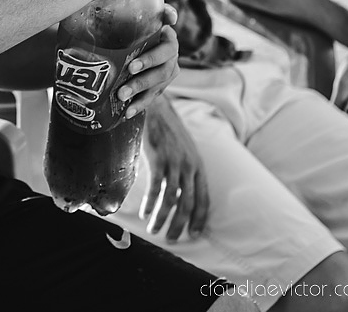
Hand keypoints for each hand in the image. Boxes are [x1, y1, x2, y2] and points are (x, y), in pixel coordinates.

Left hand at [116, 4, 180, 117]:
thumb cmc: (139, 24)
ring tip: (121, 96)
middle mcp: (172, 58)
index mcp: (169, 40)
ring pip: (157, 86)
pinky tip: (126, 112)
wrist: (138, 40)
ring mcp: (167, 74)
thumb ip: (156, 13)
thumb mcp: (145, 16)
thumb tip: (171, 15)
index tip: (131, 65)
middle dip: (142, 78)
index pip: (166, 49)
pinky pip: (151, 98)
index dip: (151, 58)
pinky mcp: (159, 87)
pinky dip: (139, 105)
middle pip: (161, 71)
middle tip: (120, 86)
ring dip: (139, 93)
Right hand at [140, 96, 208, 240]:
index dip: (199, 219)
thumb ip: (184, 169)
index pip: (203, 199)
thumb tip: (178, 189)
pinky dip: (151, 204)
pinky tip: (144, 213)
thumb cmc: (166, 129)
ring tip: (154, 230)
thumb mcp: (182, 150)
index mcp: (198, 167)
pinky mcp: (159, 159)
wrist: (155, 107)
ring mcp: (175, 163)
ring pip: (171, 199)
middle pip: (187, 204)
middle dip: (180, 225)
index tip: (193, 234)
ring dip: (162, 219)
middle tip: (172, 239)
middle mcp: (190, 167)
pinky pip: (156, 188)